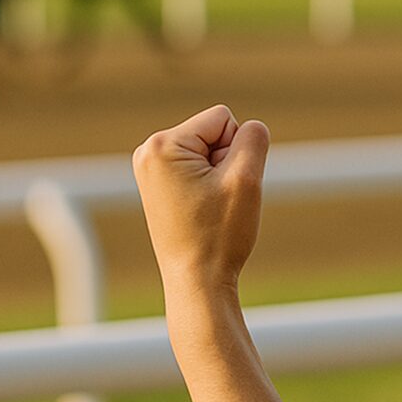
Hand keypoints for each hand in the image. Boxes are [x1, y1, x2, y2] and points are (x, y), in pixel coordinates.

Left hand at [132, 105, 270, 292]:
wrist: (197, 282)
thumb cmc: (219, 234)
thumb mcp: (246, 178)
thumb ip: (254, 138)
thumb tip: (250, 126)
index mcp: (162, 145)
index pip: (224, 119)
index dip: (236, 151)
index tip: (222, 188)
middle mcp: (148, 151)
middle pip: (214, 132)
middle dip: (225, 162)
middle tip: (215, 201)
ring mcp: (150, 168)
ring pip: (209, 151)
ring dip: (219, 174)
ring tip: (208, 208)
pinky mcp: (158, 184)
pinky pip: (198, 167)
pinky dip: (208, 185)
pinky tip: (201, 211)